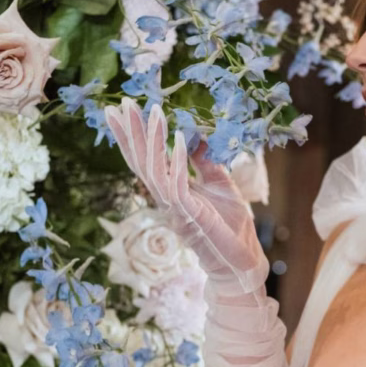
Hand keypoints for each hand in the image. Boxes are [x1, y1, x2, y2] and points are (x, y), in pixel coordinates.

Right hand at [104, 98, 268, 293]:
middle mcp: (167, 199)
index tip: (122, 112)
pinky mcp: (191, 216)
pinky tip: (179, 137)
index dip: (133, 137)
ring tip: (151, 111)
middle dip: (132, 133)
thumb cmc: (232, 227)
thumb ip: (207, 163)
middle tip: (121, 104)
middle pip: (142, 162)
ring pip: (155, 170)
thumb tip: (198, 136)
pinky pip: (178, 185)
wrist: (243, 261)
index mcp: (172, 192)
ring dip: (152, 140)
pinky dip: (178, 160)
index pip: (146, 160)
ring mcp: (176, 208)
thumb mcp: (221, 185)